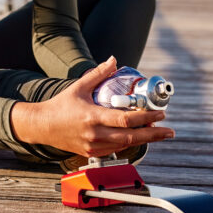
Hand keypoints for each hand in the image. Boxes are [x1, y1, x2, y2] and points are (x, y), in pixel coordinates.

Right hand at [10, 56, 175, 156]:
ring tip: (158, 133)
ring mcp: (93, 146)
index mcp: (93, 117)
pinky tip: (138, 137)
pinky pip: (116, 149)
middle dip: (153, 134)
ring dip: (143, 139)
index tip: (160, 114)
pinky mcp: (91, 152)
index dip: (146, 118)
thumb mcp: (79, 86)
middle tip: (169, 130)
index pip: (125, 120)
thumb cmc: (61, 105)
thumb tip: (114, 60)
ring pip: (125, 145)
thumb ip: (98, 74)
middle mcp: (95, 134)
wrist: (43, 126)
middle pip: (131, 137)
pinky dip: (129, 143)